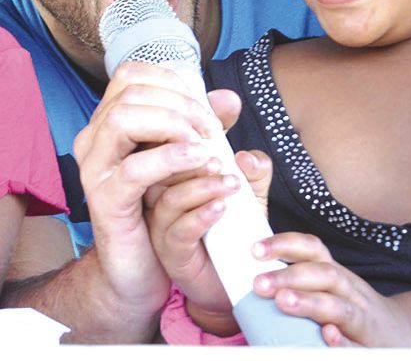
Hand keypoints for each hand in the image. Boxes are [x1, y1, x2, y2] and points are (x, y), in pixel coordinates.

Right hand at [70, 63, 226, 316]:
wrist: (136, 270)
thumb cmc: (159, 213)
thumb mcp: (187, 165)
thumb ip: (205, 130)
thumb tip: (228, 98)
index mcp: (108, 125)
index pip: (130, 76)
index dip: (172, 81)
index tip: (205, 107)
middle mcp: (93, 140)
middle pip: (129, 93)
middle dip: (179, 103)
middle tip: (213, 129)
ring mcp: (95, 170)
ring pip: (122, 120)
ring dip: (172, 124)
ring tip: (207, 146)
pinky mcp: (105, 201)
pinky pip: (134, 170)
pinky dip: (172, 160)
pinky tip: (200, 164)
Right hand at [146, 142, 271, 329]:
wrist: (233, 283)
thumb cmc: (235, 232)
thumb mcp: (249, 195)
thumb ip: (253, 171)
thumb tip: (248, 155)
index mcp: (170, 178)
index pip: (166, 147)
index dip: (184, 133)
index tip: (213, 127)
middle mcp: (158, 199)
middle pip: (162, 170)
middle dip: (193, 157)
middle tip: (221, 158)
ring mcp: (160, 226)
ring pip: (171, 198)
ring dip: (203, 186)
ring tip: (232, 184)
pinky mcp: (170, 253)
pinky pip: (180, 230)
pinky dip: (202, 216)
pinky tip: (221, 208)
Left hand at [253, 232, 410, 346]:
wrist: (401, 334)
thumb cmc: (351, 308)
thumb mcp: (330, 286)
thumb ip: (302, 279)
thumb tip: (255, 276)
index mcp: (335, 274)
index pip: (312, 249)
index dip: (285, 244)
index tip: (255, 249)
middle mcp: (350, 290)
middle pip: (323, 275)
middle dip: (290, 276)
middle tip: (258, 283)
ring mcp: (363, 318)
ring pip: (339, 307)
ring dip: (311, 303)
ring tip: (283, 301)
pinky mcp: (370, 346)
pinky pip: (356, 344)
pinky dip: (342, 341)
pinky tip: (326, 336)